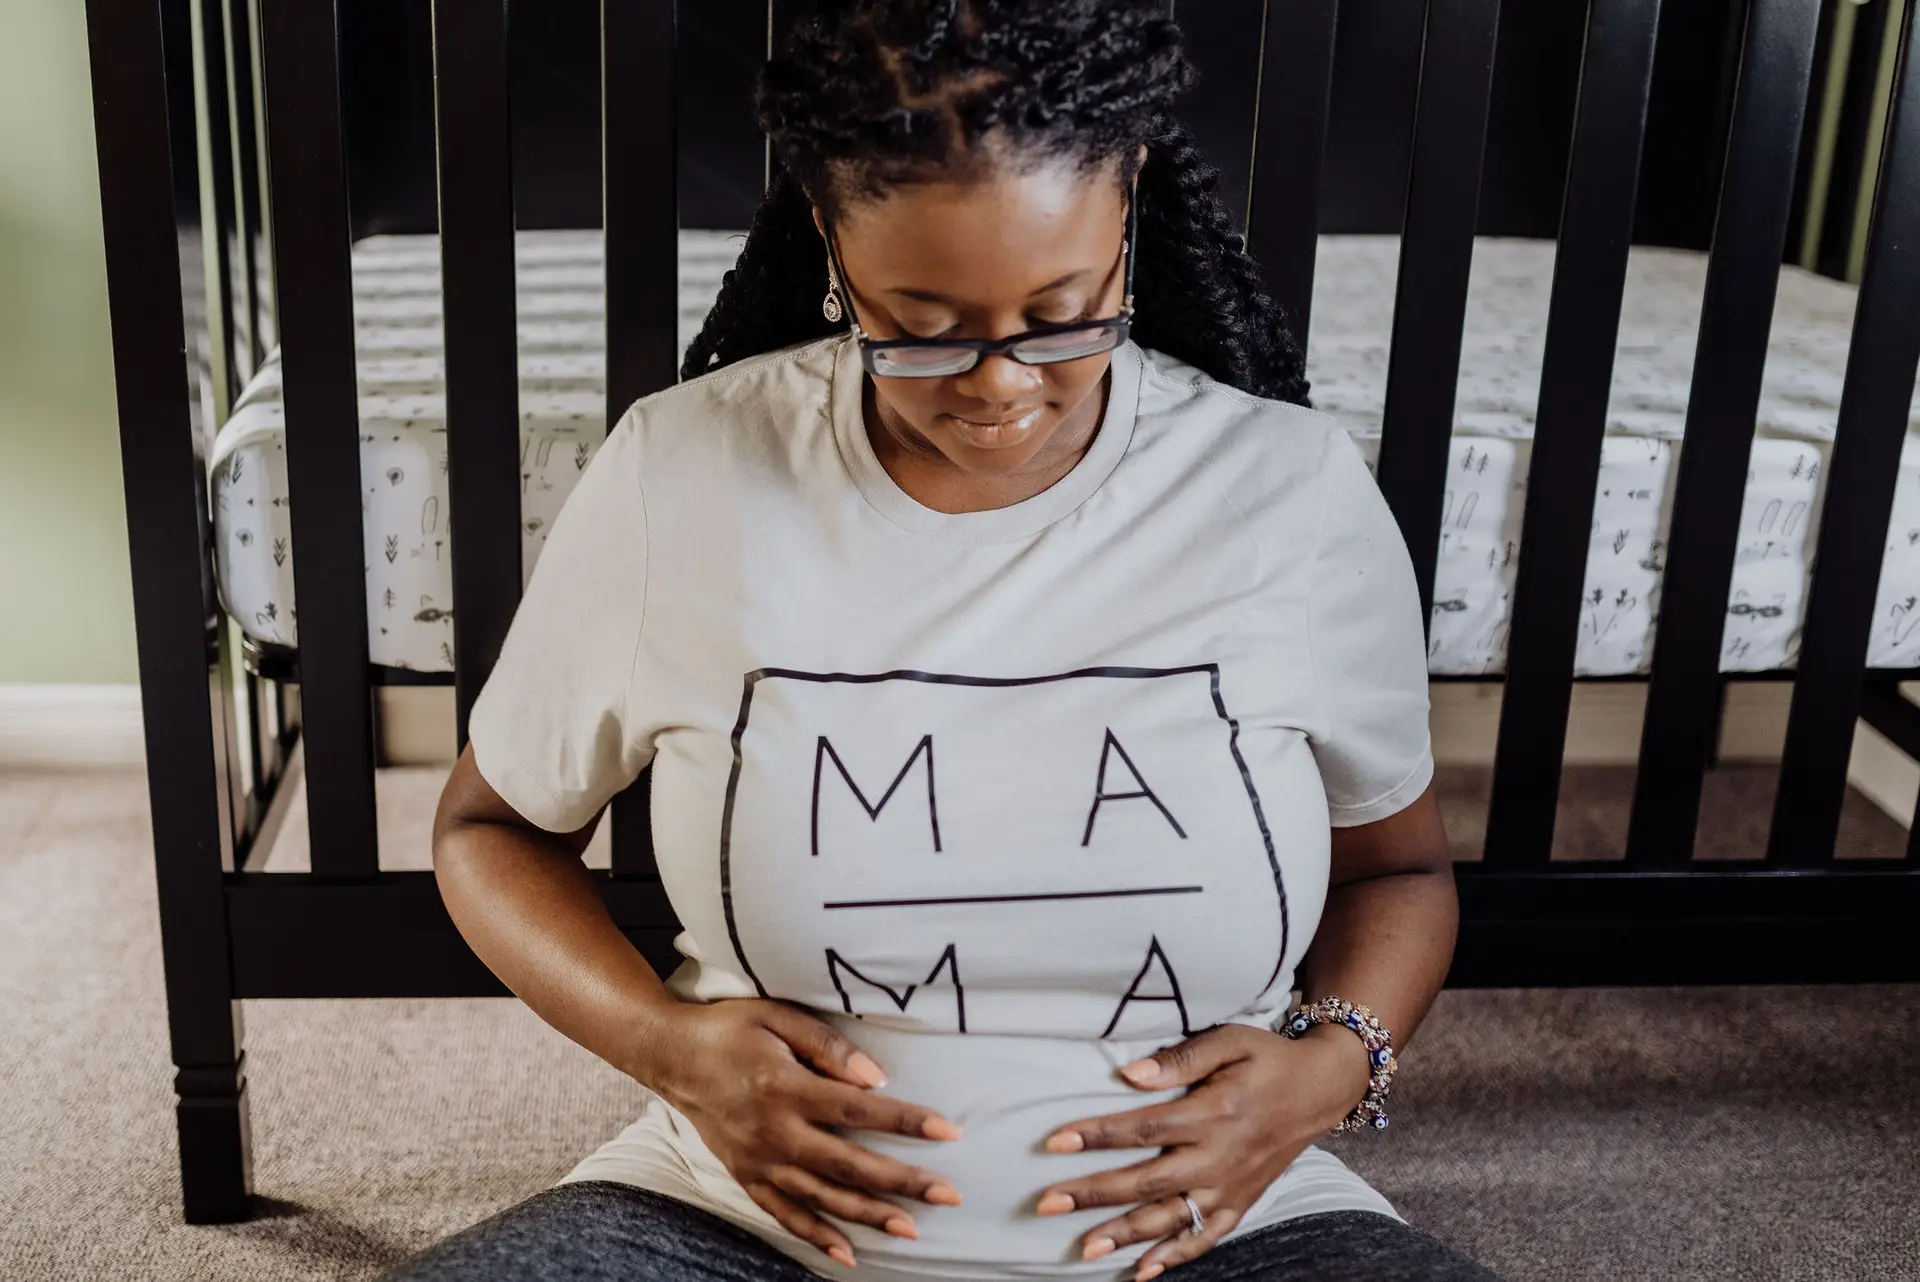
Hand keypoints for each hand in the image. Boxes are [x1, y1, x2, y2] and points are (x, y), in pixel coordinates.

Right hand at [636, 998, 964, 1266]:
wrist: (671, 1056)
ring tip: (912, 1228)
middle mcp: (774, 1132)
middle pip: (849, 1164)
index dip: (906, 1122)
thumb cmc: (730, 1028)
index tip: (948, 1132)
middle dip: (903, 1182)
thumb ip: (827, 1046)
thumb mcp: (777, 1017)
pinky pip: (785, 1215)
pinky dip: (816, 1236)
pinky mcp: (746, 1176)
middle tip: (949, 1194)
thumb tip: (876, 1077)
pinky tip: (849, 1252)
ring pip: (822, 1198)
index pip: (859, 1110)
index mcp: (786, 1087)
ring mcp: (759, 1161)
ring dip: (869, 1216)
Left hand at [1035, 1023, 1369, 1280]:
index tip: (1055, 1141)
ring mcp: (1231, 1187)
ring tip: (1084, 1248)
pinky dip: (1175, 1257)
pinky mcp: (1241, 1203)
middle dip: (1094, 1194)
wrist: (1321, 1089)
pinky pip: (1205, 1239)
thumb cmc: (1267, 1058)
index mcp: (1213, 1113)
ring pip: (1171, 1218)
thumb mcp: (1230, 1040)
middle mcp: (1219, 1157)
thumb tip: (1130, 1075)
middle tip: (1049, 1203)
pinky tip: (1142, 1271)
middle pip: (1147, 1181)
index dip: (1097, 1134)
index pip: (1144, 1129)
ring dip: (1126, 1235)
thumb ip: (1181, 1058)